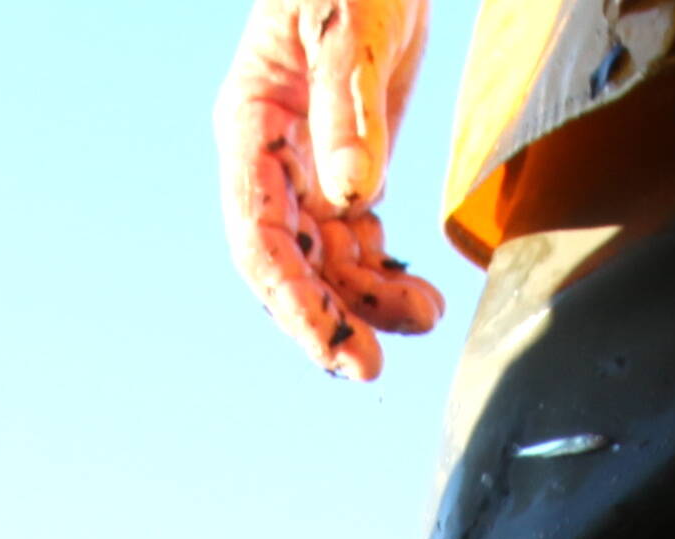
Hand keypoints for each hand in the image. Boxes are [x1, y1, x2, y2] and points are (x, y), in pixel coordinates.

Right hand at [219, 0, 444, 378]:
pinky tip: (420, 294)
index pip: (258, 239)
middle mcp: (272, 157)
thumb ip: (347, 107)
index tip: (334, 350)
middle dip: (329, 320)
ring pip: (328, 259)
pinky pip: (359, 237)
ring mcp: (310, 163)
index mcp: (249, 126)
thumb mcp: (348, 22)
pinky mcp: (351, 160)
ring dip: (368, 300)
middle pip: (290, 264)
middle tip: (375, 368)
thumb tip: (353, 196)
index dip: (291, 301)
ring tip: (425, 317)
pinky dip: (385, 272)